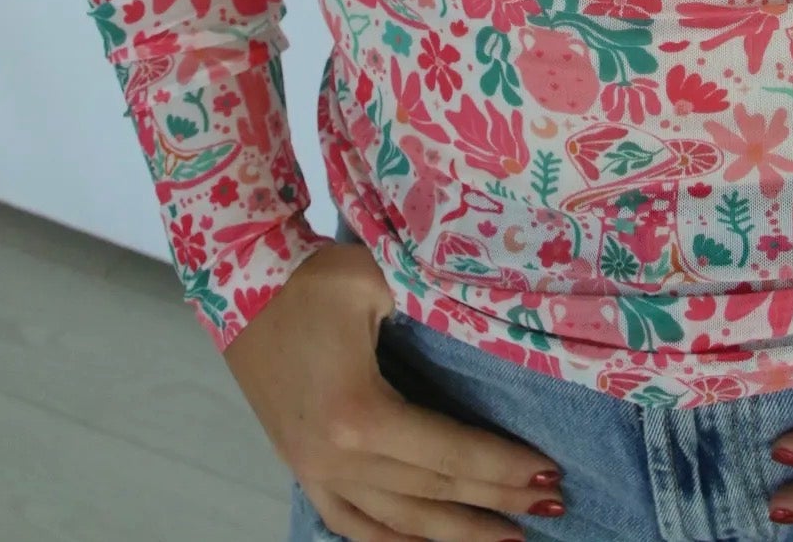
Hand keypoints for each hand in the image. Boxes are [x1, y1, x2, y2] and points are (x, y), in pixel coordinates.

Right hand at [221, 240, 565, 541]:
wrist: (240, 284)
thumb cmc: (315, 278)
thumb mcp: (380, 282)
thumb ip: (431, 311)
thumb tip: (488, 329)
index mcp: (359, 413)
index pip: (449, 454)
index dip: (502, 467)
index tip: (550, 474)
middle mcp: (336, 456)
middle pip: (432, 493)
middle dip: (496, 502)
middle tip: (552, 507)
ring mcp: (314, 470)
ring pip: (397, 521)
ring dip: (455, 534)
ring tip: (508, 539)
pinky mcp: (301, 468)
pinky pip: (351, 524)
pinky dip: (392, 541)